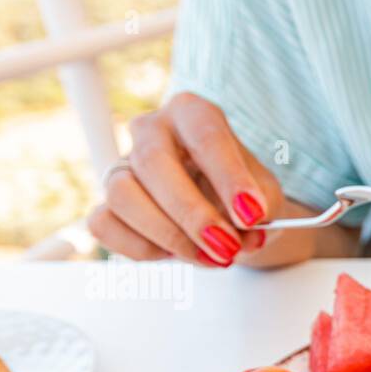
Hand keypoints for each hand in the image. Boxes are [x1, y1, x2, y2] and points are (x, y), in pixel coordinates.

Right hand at [87, 92, 282, 265]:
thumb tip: (246, 233)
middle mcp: (151, 131)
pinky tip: (174, 255)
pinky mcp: (107, 203)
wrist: (228, 217)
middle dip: (192, 214)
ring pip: (122, 194)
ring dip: (167, 235)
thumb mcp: (266, 198)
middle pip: (153, 162)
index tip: (252, 214)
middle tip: (228, 248)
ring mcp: (123, 166)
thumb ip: (260, 211)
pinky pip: (105, 224)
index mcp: (192, 114)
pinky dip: (141, 248)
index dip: (229, 177)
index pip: (205, 135)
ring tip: (210, 258)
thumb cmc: (244, 197)